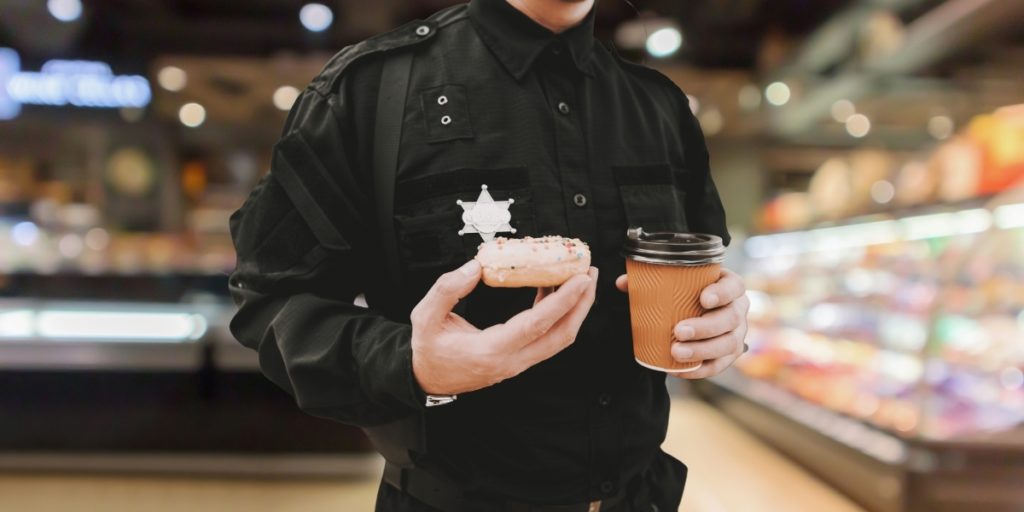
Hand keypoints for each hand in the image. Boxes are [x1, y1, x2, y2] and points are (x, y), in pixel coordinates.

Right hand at [412, 260, 598, 394]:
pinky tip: (551, 289)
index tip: (581, 279)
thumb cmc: (428, 348)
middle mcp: (511, 361)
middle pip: (561, 335)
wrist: (427, 379)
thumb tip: (476, 268)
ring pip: (559, 338)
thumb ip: (447, 289)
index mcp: (490, 350)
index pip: (537, 325)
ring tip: (578, 278)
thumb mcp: (425, 316)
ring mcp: (518, 363)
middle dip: (582, 304)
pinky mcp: (520, 359)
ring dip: (574, 309)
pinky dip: (557, 313)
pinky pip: (547, 336)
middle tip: (590, 273)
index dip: (563, 301)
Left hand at [615, 268, 748, 378]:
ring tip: (676, 352)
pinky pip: (719, 365)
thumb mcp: (674, 283)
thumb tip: (622, 283)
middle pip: (730, 319)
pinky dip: (699, 369)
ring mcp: (737, 334)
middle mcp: (738, 310)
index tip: (703, 298)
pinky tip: (679, 370)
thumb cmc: (686, 293)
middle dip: (705, 327)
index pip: (734, 287)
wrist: (698, 311)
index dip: (722, 293)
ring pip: (728, 345)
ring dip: (702, 350)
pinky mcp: (729, 355)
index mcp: (729, 287)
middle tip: (679, 331)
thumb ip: (648, 281)